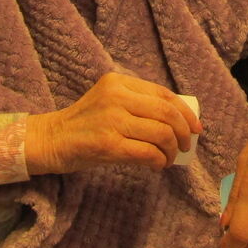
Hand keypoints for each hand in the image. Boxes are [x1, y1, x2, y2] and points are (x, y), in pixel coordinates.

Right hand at [25, 72, 200, 173]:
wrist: (51, 140)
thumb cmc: (84, 124)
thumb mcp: (108, 101)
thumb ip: (136, 104)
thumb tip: (178, 121)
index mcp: (118, 82)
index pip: (163, 94)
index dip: (185, 112)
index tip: (195, 127)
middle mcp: (116, 96)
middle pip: (166, 113)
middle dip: (184, 132)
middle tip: (186, 145)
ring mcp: (111, 120)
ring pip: (161, 134)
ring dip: (172, 150)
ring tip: (169, 158)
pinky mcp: (108, 144)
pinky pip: (147, 153)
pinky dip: (159, 161)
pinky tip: (157, 165)